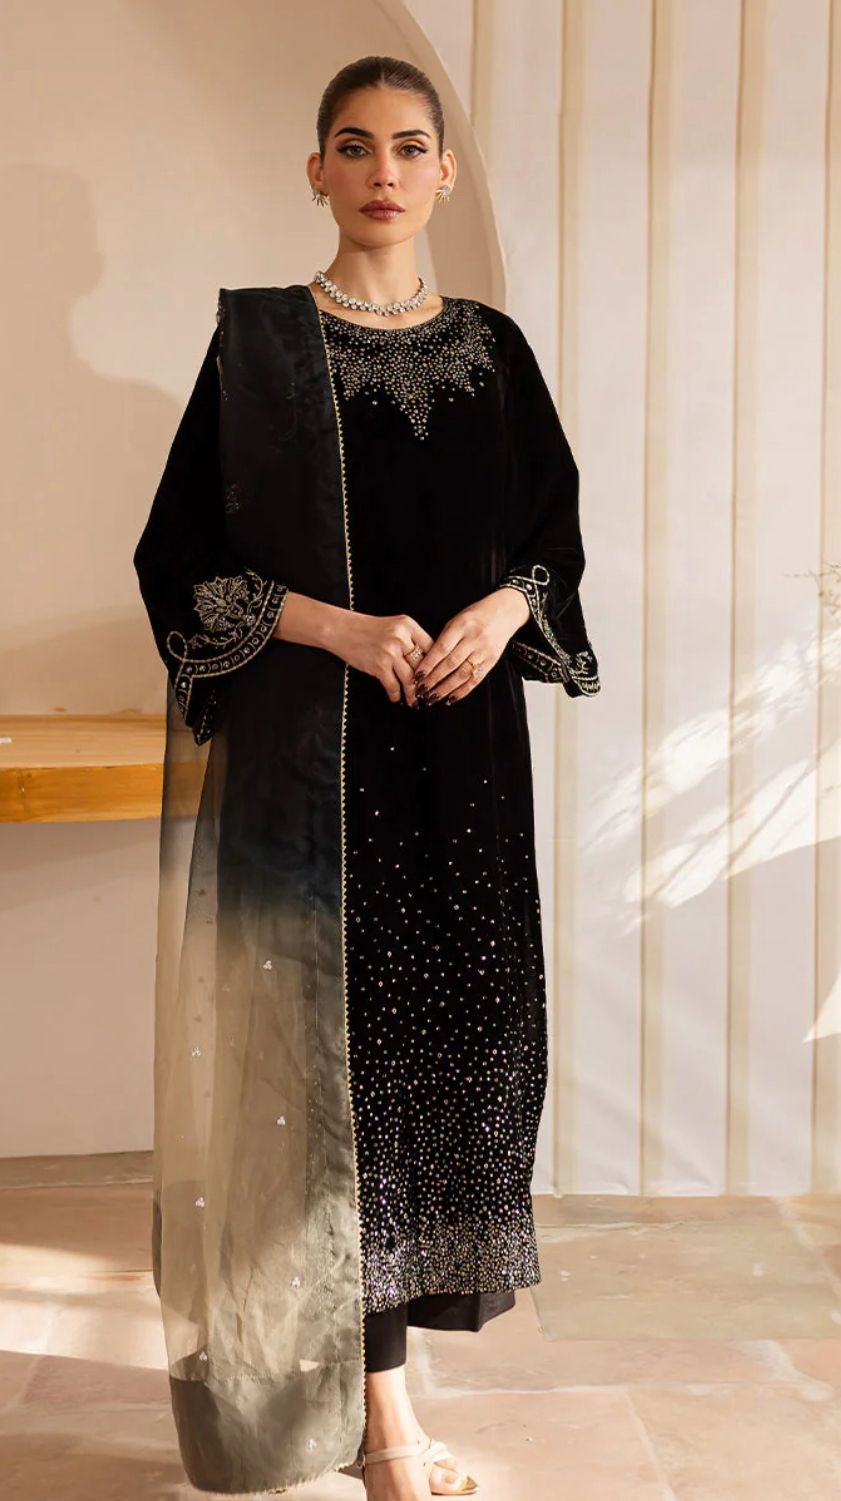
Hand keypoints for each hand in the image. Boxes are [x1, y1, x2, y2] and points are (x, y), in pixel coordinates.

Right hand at [335, 610, 434, 705]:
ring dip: (413, 693)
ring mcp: (390, 652)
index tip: (438, 676)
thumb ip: (410, 639)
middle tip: (429, 693)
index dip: (436, 664)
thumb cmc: (367, 629)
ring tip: (415, 701)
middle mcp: (401, 637)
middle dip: (426, 683)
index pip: (431, 646)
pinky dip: (396, 695)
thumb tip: (426, 662)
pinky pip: (393, 685)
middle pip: (422, 665)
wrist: (342, 630)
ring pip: (409, 678)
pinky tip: (397, 699)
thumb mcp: (394, 626)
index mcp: (408, 625)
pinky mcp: (378, 665)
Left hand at [412, 588, 529, 705]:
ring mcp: (484, 651)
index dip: (428, 664)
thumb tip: (427, 662)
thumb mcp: (457, 619)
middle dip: (434, 679)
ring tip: (432, 698)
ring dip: (446, 688)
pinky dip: (462, 691)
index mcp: (462, 625)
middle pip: (451, 664)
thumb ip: (444, 638)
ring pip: (462, 674)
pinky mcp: (492, 661)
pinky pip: (476, 679)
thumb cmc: (475, 616)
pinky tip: (451, 699)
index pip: (442, 649)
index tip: (417, 676)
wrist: (504, 612)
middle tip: (421, 691)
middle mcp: (474, 639)